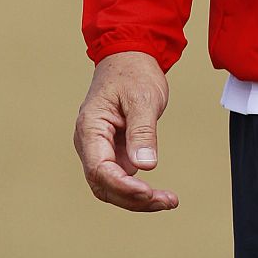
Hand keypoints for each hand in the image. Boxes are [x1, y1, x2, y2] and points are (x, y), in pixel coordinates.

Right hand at [74, 50, 178, 211]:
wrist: (130, 56)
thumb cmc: (133, 72)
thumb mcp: (142, 97)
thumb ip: (142, 131)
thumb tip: (145, 165)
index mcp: (90, 128)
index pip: (99, 169)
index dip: (122, 185)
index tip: (147, 191)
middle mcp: (90, 142)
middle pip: (104, 184)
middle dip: (133, 198)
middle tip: (165, 201)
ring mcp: (100, 148)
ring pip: (112, 186)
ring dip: (137, 198)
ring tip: (167, 201)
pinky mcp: (113, 151)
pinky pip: (121, 177)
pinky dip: (138, 187)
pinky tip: (159, 193)